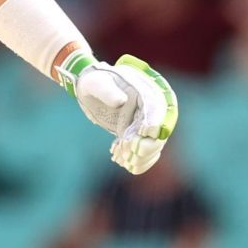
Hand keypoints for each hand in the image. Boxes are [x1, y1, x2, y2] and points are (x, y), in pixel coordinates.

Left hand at [59, 52, 177, 174]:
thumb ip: (108, 91)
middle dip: (148, 146)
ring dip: (142, 157)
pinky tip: (127, 166)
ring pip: (153, 145)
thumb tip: (121, 101)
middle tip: (131, 154)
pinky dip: (139, 161)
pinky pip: (144, 150)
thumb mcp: (97, 84)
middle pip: (159, 131)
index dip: (155, 122)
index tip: (146, 133)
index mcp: (146, 92)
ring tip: (125, 162)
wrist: (87, 89)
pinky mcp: (135, 133)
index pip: (157, 109)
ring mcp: (143, 123)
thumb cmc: (93, 82)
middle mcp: (150, 109)